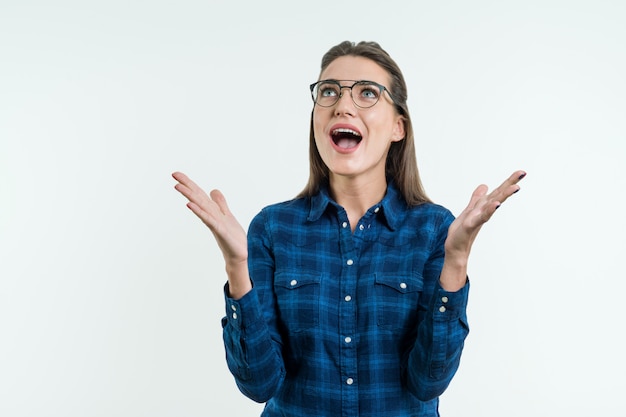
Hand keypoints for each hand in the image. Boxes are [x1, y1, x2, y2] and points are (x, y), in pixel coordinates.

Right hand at [172, 171, 247, 267]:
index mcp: (213, 211)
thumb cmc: (233, 238)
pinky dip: (199, 212)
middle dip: (186, 185)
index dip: (190, 183)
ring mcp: (214, 223)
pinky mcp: (220, 230)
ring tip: (177, 186)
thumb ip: (220, 203)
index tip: (176, 174)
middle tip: (173, 174)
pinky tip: (190, 205)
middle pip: (197, 197)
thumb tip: (213, 190)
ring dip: (189, 196)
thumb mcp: (227, 216)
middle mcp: (211, 215)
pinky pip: (208, 219)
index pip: (199, 194)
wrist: (240, 254)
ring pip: (200, 206)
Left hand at [439, 170, 525, 290]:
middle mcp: (484, 211)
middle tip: (523, 173)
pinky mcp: (470, 225)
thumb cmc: (462, 231)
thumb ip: (477, 198)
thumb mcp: (469, 210)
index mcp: (483, 206)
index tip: (521, 172)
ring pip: (493, 205)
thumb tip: (485, 185)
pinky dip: (489, 210)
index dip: (508, 181)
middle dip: (510, 184)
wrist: (455, 248)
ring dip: (503, 196)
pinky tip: (496, 204)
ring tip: (515, 187)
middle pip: (498, 195)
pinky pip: (481, 217)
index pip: (497, 192)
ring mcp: (478, 218)